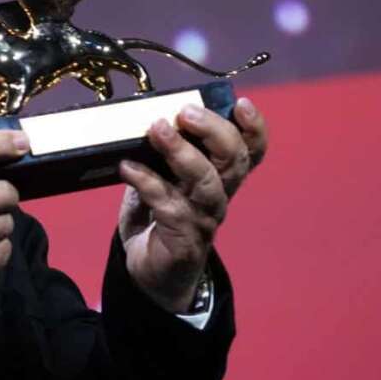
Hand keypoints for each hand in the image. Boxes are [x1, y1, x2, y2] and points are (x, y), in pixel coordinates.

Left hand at [118, 97, 268, 312]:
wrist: (153, 276)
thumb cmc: (159, 222)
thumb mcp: (161, 181)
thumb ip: (159, 156)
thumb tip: (144, 120)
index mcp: (219, 180)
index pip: (249, 152)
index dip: (253, 129)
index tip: (242, 103)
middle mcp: (218, 197)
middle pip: (234, 161)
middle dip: (214, 131)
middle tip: (186, 112)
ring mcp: (204, 219)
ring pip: (206, 182)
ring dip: (182, 152)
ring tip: (157, 129)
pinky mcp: (183, 238)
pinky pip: (168, 205)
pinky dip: (147, 182)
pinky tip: (127, 167)